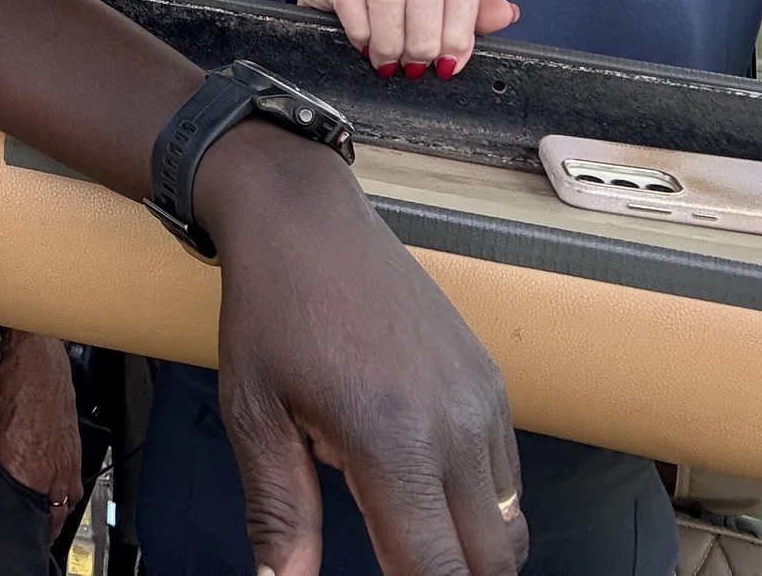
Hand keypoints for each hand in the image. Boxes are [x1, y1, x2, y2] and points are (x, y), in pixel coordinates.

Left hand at [0, 331, 83, 516]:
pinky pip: (76, 482)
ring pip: (68, 501)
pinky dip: (68, 492)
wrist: (40, 357)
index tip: (16, 532)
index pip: (27, 513)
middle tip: (32, 530)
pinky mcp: (76, 447)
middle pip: (52, 514)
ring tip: (46, 517)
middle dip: (43, 525)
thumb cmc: (14, 383)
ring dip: (57, 511)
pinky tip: (59, 492)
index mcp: (26, 467)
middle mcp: (52, 468)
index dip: (22, 526)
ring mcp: (68, 459)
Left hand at [200, 123, 524, 575]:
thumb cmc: (271, 311)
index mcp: (392, 441)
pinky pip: (507, 475)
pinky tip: (420, 478)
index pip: (437, 571)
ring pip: (508, 522)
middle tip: (399, 564)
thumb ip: (280, 512)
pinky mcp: (492, 381)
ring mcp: (483, 400)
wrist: (306, 220)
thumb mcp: (253, 413)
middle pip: (491, 561)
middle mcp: (455, 425)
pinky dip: (477, 503)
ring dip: (468, 546)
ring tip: (404, 524)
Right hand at [297, 0, 518, 76]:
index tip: (448, 65)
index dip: (458, 33)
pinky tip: (363, 47)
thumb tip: (508, 13)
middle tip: (414, 68)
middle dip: (423, 41)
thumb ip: (469, 17)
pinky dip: (361, 32)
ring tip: (387, 62)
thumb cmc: (386, 19)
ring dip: (391, 41)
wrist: (327, 11)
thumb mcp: (432, 19)